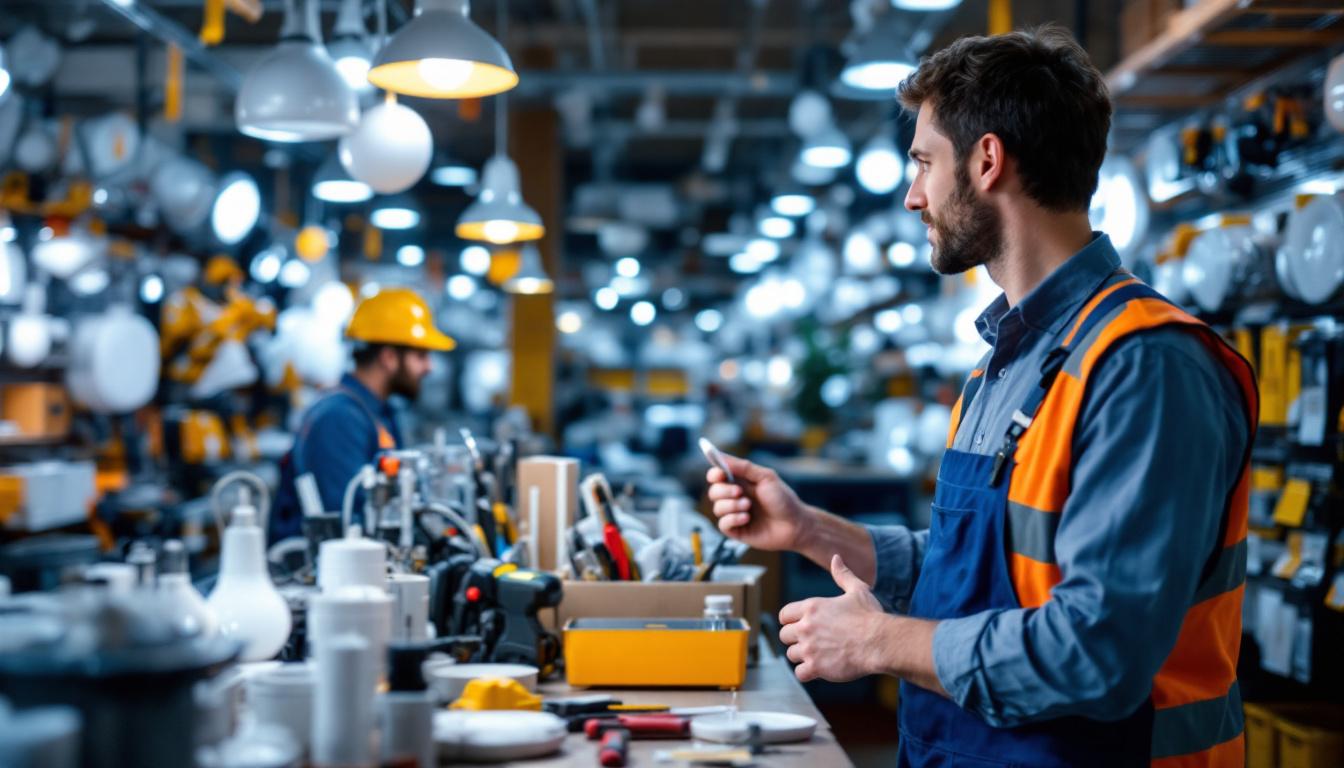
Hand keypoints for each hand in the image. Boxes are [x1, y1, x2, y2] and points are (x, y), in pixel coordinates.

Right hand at [706, 453, 810, 551]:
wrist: (795, 525)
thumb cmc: (783, 500)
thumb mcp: (766, 477)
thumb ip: (743, 467)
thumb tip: (721, 456)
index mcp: (740, 482)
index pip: (717, 476)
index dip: (714, 474)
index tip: (719, 474)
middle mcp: (735, 497)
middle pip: (713, 491)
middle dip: (724, 491)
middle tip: (740, 492)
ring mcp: (735, 514)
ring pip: (717, 508)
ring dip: (732, 505)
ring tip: (749, 506)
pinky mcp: (736, 530)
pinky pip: (722, 524)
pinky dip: (733, 519)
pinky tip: (747, 518)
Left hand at [778, 555, 886, 682]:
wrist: (881, 642)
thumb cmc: (871, 616)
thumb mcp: (857, 589)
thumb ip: (842, 574)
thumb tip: (836, 558)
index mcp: (812, 607)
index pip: (784, 615)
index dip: (792, 620)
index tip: (802, 625)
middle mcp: (806, 627)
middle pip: (784, 635)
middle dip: (796, 639)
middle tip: (813, 642)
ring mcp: (809, 648)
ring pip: (791, 654)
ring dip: (802, 656)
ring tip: (819, 655)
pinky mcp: (816, 667)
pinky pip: (800, 673)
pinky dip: (808, 673)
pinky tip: (820, 669)